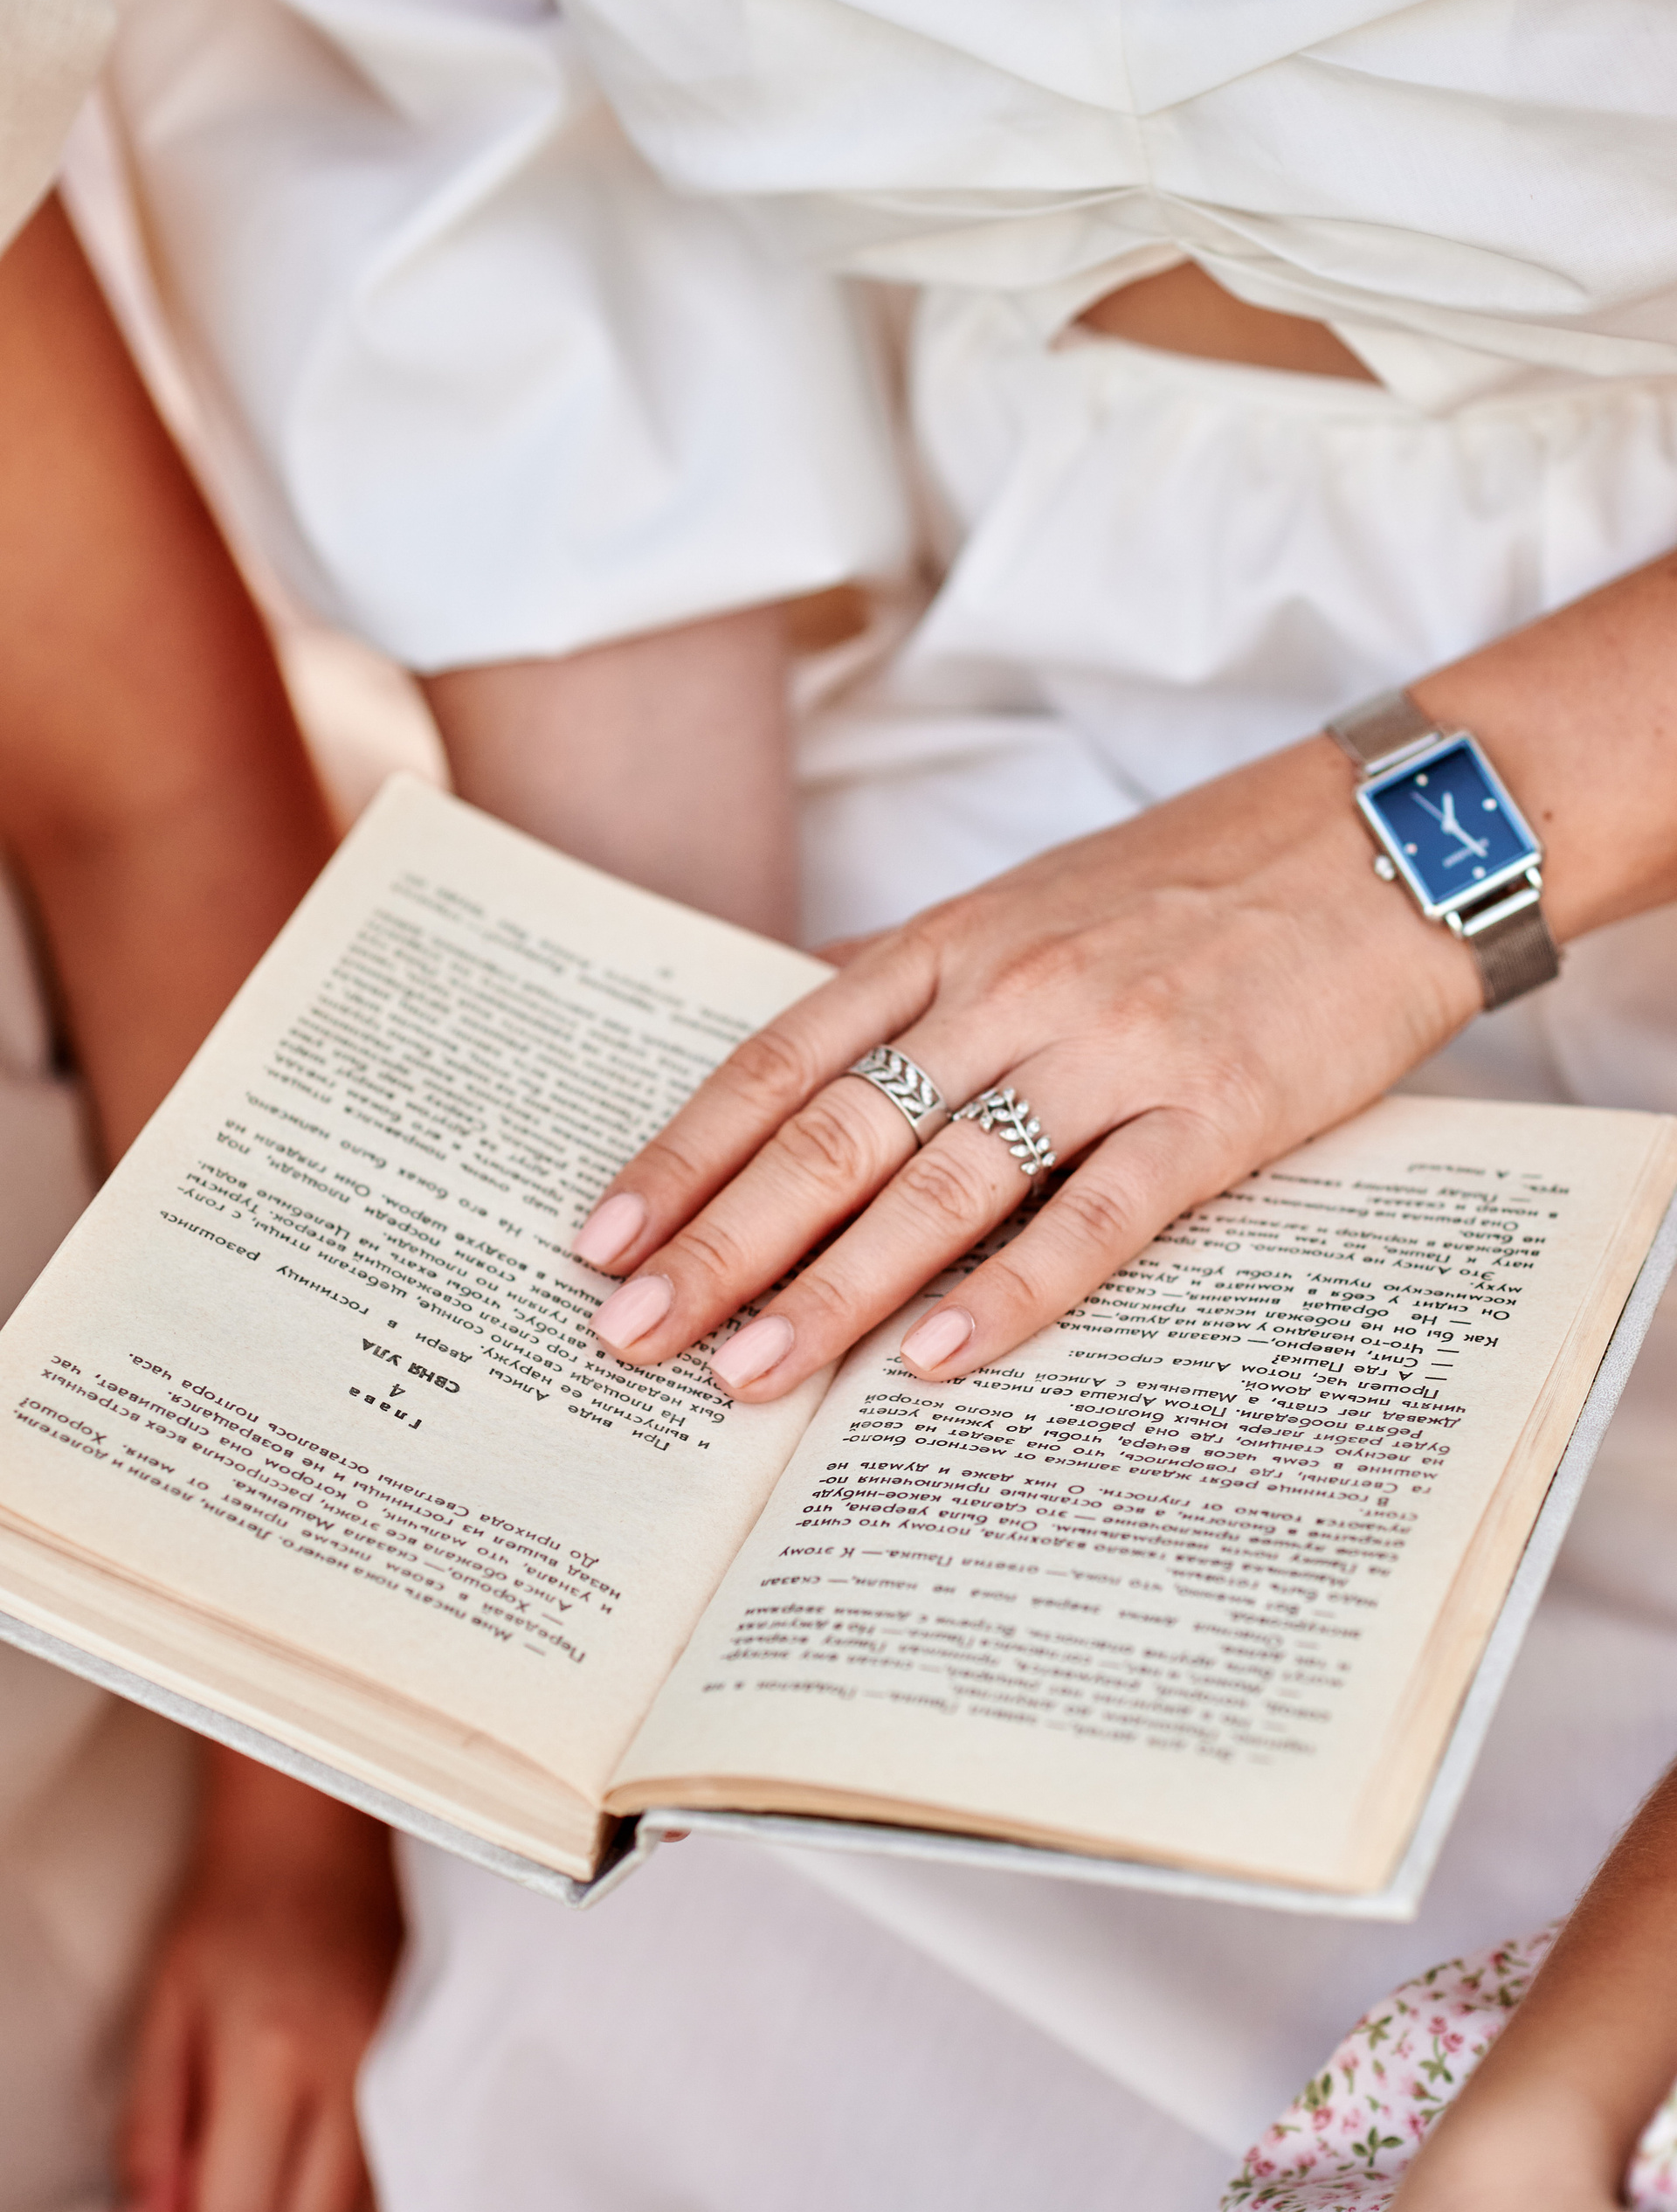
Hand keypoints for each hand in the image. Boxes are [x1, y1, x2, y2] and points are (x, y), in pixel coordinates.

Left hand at [107, 1752, 401, 2211]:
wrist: (319, 1840)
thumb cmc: (229, 1924)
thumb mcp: (163, 2020)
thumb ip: (148, 2139)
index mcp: (269, 2054)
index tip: (207, 2154)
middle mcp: (352, 2068)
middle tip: (253, 2144)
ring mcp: (408, 2067)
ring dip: (327, 2201)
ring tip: (302, 2123)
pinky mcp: (440, 2061)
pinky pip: (406, 2178)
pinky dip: (372, 2175)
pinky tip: (344, 2116)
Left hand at [573, 729, 1481, 1398]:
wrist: (1386, 835)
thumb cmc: (1199, 879)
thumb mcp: (1032, 898)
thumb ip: (917, 967)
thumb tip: (805, 1001)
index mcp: (953, 946)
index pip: (782, 1061)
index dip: (683, 1155)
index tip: (600, 1240)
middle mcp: (1009, 993)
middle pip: (831, 1133)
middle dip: (718, 1243)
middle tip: (628, 1339)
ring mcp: (1109, 1050)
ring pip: (940, 1182)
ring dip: (831, 1287)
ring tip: (743, 1376)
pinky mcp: (1213, 1112)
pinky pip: (1096, 1216)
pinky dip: (1012, 1294)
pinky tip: (934, 1364)